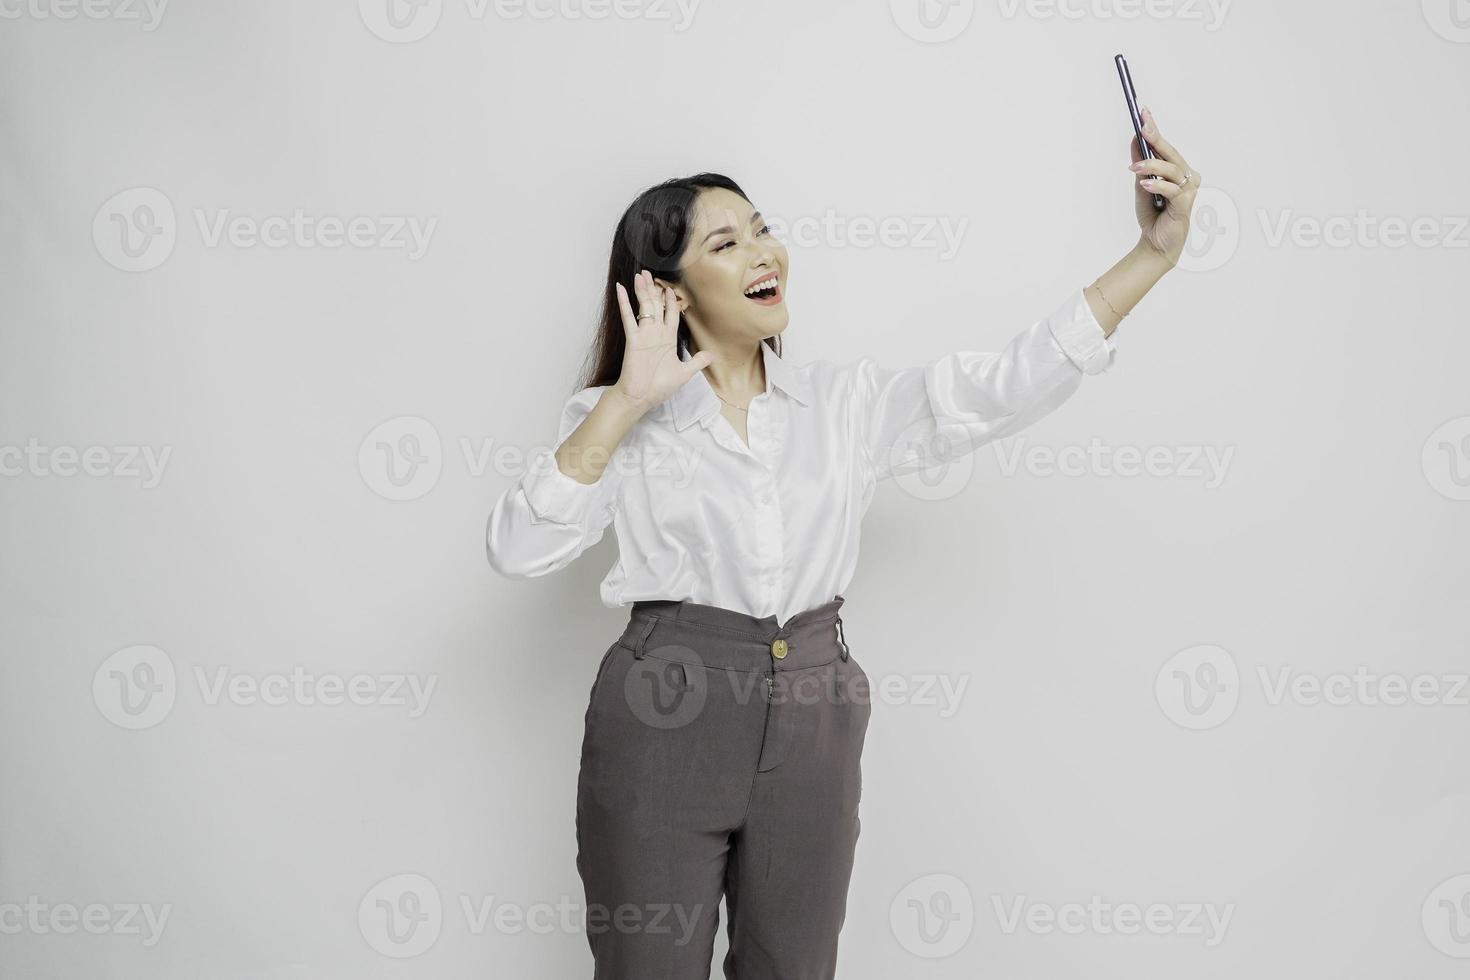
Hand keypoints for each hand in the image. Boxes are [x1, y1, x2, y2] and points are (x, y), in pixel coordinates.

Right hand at [609, 270, 712, 414]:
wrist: (641, 397)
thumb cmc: (659, 387)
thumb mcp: (684, 373)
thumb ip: (696, 362)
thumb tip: (711, 355)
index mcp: (667, 339)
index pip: (670, 314)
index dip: (670, 301)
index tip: (669, 289)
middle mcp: (655, 333)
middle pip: (655, 305)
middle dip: (653, 289)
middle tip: (649, 273)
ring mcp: (643, 334)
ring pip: (644, 306)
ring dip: (642, 290)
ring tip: (640, 275)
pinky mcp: (633, 338)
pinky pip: (628, 317)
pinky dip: (624, 302)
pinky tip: (621, 288)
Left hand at [1128, 105, 1200, 266]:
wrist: (1155, 243)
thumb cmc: (1152, 214)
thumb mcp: (1141, 185)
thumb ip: (1140, 163)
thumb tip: (1134, 139)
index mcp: (1178, 170)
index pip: (1166, 146)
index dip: (1155, 129)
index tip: (1143, 113)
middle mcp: (1187, 178)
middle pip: (1172, 154)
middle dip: (1156, 138)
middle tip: (1142, 127)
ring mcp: (1188, 191)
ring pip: (1172, 170)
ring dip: (1152, 166)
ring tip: (1134, 167)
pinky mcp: (1185, 206)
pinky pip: (1172, 191)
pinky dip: (1158, 185)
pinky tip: (1145, 184)